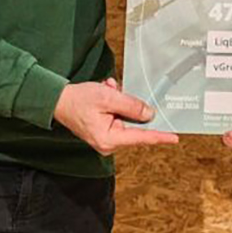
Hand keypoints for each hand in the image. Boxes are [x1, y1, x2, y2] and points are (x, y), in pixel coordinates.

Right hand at [54, 78, 178, 154]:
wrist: (57, 100)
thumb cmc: (78, 100)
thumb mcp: (108, 98)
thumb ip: (131, 106)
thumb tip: (149, 114)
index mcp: (109, 139)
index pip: (141, 137)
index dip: (159, 136)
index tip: (174, 137)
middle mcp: (108, 143)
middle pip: (133, 124)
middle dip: (128, 104)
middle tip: (115, 90)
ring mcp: (106, 138)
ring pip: (125, 117)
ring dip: (119, 101)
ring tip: (107, 89)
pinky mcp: (103, 131)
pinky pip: (117, 116)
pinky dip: (114, 103)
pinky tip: (105, 92)